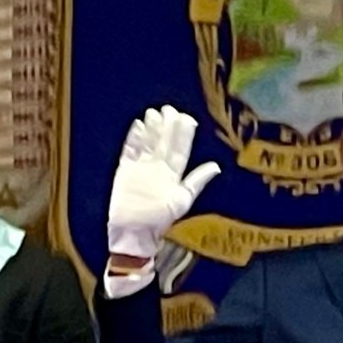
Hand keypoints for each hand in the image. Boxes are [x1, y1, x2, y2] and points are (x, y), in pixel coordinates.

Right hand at [107, 106, 221, 261]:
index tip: (187, 118)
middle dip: (167, 125)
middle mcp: (158, 167)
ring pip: (148, 142)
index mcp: (173, 174)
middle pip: (164, 141)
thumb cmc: (160, 220)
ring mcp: (141, 167)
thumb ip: (197, 181)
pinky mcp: (125, 170)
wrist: (134, 233)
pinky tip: (139, 126)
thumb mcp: (183, 199)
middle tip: (170, 109)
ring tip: (154, 113)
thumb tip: (216, 166)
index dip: (184, 134)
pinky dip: (134, 138)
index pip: (180, 149)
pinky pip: (130, 150)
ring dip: (152, 128)